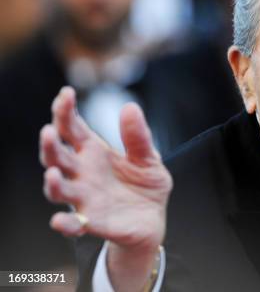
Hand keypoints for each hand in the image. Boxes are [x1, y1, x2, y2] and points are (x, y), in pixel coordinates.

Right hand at [40, 86, 171, 289]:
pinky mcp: (92, 222)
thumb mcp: (148, 158)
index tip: (66, 93)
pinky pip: (72, 224)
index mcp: (94, 152)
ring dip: (52, 181)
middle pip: (58, 156)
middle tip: (49, 131)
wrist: (152, 220)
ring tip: (52, 172)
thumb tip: (130, 106)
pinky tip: (59, 220)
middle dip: (50, 144)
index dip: (65, 111)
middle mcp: (83, 173)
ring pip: (59, 188)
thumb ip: (138, 137)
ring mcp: (84, 198)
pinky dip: (64, 222)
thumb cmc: (145, 185)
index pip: (73, 128)